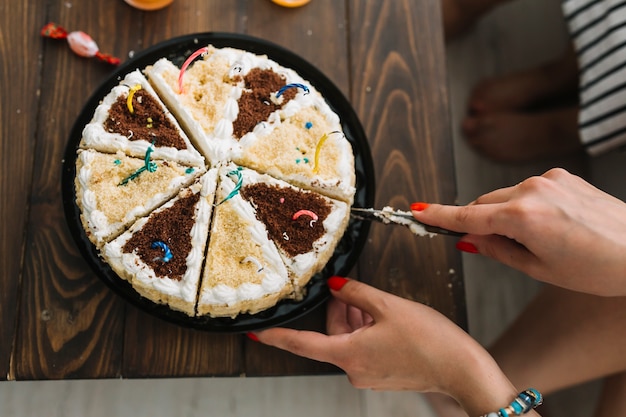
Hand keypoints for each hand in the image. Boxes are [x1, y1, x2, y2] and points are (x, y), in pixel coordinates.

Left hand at [253, 277, 519, 414]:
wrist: (463, 370)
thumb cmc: (431, 341)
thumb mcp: (389, 306)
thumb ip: (356, 293)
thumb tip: (336, 286)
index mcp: (349, 354)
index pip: (302, 344)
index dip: (276, 336)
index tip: (258, 332)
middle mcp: (354, 369)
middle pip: (332, 333)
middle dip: (342, 309)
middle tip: (355, 291)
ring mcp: (368, 374)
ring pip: (349, 338)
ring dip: (358, 318)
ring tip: (378, 304)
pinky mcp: (382, 374)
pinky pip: (364, 347)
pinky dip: (369, 329)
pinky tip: (385, 317)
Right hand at [413, 168, 625, 295]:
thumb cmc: (600, 268)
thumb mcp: (540, 269)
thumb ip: (497, 249)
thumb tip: (470, 239)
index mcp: (524, 217)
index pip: (468, 215)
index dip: (439, 216)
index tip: (417, 211)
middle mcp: (533, 190)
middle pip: (484, 203)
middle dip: (481, 222)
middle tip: (492, 248)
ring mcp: (550, 178)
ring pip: (505, 196)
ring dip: (505, 215)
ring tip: (538, 241)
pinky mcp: (563, 175)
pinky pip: (528, 189)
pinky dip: (525, 205)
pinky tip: (550, 225)